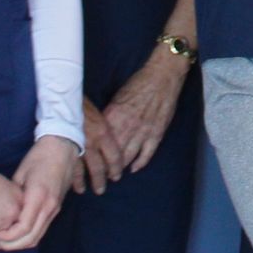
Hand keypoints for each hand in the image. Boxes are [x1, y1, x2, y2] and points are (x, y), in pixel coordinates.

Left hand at [0, 135, 76, 250]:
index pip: (23, 228)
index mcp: (39, 196)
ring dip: (21, 243)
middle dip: (12, 245)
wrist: (63, 147)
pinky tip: (17, 231)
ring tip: (5, 240)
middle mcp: (49, 206)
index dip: (7, 236)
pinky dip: (29, 235)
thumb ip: (14, 196)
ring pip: (38, 237)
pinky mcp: (57, 207)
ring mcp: (55, 208)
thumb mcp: (21, 173)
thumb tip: (3, 212)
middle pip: (31, 238)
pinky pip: (42, 229)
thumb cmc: (39, 156)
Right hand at [73, 97, 119, 194]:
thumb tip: (108, 145)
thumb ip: (105, 133)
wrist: (65, 102)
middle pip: (100, 167)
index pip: (114, 157)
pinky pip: (70, 168)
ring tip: (83, 190)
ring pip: (84, 170)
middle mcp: (94, 143)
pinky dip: (72, 178)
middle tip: (101, 190)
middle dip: (101, 180)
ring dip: (85, 182)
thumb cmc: (84, 106)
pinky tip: (71, 184)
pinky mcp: (66, 150)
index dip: (116, 168)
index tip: (116, 176)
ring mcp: (78, 148)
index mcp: (104, 134)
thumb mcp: (100, 117)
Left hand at [103, 44, 192, 173]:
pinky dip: (140, 163)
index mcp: (115, 115)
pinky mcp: (157, 133)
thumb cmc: (138, 83)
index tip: (88, 163)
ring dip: (120, 168)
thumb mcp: (118, 96)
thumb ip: (109, 115)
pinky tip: (134, 169)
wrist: (164, 76)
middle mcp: (128, 126)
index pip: (100, 141)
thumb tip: (97, 128)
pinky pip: (147, 154)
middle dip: (105, 167)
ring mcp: (143, 132)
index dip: (94, 154)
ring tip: (113, 176)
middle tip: (98, 177)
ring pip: (128, 157)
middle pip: (113, 153)